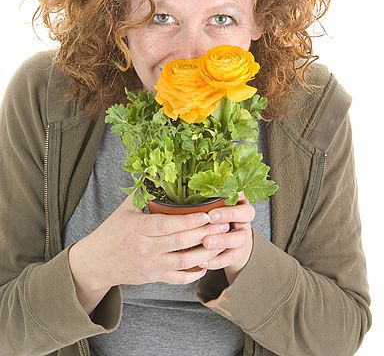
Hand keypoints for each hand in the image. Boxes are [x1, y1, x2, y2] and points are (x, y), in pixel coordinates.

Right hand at [68, 194, 228, 312]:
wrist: (95, 263)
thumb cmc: (112, 232)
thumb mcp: (125, 209)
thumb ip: (143, 192)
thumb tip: (157, 170)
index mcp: (138, 229)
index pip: (168, 225)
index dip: (189, 220)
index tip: (207, 213)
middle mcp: (146, 249)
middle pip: (180, 242)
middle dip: (204, 233)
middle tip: (222, 224)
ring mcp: (151, 265)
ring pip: (183, 263)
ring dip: (205, 253)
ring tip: (220, 242)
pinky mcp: (154, 277)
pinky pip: (178, 279)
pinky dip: (194, 273)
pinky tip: (206, 263)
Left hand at [202, 192, 254, 283]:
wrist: (230, 244)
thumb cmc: (217, 220)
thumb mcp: (216, 206)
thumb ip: (210, 198)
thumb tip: (193, 184)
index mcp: (240, 203)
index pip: (242, 194)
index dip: (230, 193)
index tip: (217, 195)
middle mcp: (244, 219)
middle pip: (246, 214)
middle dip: (228, 214)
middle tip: (211, 217)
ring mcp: (243, 237)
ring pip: (238, 238)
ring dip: (222, 240)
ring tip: (206, 242)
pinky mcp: (238, 254)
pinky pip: (230, 258)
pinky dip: (216, 260)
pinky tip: (203, 261)